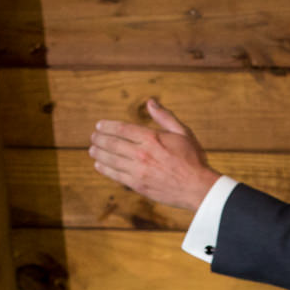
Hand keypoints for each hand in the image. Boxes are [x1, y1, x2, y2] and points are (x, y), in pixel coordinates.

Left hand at [88, 98, 221, 210]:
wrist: (197, 187)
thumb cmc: (192, 159)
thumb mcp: (182, 132)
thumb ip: (164, 117)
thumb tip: (151, 102)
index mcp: (152, 138)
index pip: (122, 129)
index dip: (107, 126)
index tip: (99, 125)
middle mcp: (142, 153)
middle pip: (112, 143)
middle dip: (99, 139)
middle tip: (92, 137)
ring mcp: (138, 170)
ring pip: (110, 160)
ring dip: (98, 153)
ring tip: (92, 149)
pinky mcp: (138, 185)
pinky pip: (115, 175)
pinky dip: (104, 169)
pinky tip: (99, 165)